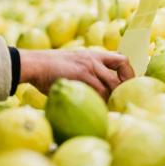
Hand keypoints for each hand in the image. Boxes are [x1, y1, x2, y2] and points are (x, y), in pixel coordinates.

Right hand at [19, 49, 133, 99]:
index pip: (121, 58)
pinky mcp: (83, 76)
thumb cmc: (48, 69)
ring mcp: (90, 67)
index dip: (129, 72)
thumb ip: (84, 73)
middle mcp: (95, 59)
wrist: (35, 64)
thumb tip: (92, 93)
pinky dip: (103, 102)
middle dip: (128, 85)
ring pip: (114, 83)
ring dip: (115, 97)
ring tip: (113, 109)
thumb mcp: (71, 64)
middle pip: (123, 67)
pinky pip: (101, 92)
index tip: (128, 85)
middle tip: (124, 100)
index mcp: (93, 54)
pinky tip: (100, 110)